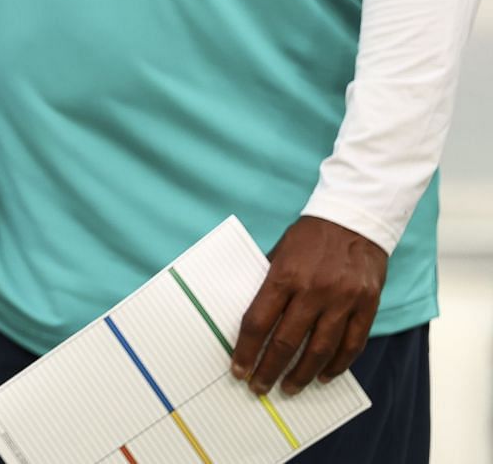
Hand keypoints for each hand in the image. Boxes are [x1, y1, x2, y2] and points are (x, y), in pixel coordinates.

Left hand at [231, 216, 386, 396]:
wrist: (355, 218)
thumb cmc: (309, 236)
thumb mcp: (279, 252)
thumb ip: (268, 283)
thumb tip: (252, 319)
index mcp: (285, 275)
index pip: (259, 321)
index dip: (247, 350)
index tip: (239, 369)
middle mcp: (314, 290)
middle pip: (287, 341)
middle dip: (270, 369)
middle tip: (260, 387)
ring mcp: (344, 300)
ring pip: (321, 349)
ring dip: (303, 374)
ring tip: (290, 387)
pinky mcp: (367, 305)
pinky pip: (353, 344)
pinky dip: (337, 364)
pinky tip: (324, 375)